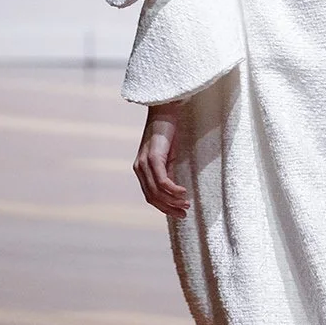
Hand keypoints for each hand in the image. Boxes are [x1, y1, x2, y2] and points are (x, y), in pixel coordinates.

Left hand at [133, 100, 189, 218]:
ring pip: (157, 192)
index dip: (164, 207)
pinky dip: (173, 190)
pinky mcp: (153, 157)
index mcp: (141, 169)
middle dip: (169, 208)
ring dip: (173, 201)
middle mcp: (139, 168)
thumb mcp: (167, 156)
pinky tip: (183, 192)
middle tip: (184, 213)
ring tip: (186, 204)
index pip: (150, 196)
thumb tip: (175, 191)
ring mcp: (144, 163)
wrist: (165, 110)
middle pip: (152, 197)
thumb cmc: (168, 132)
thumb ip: (167, 172)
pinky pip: (162, 181)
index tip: (179, 213)